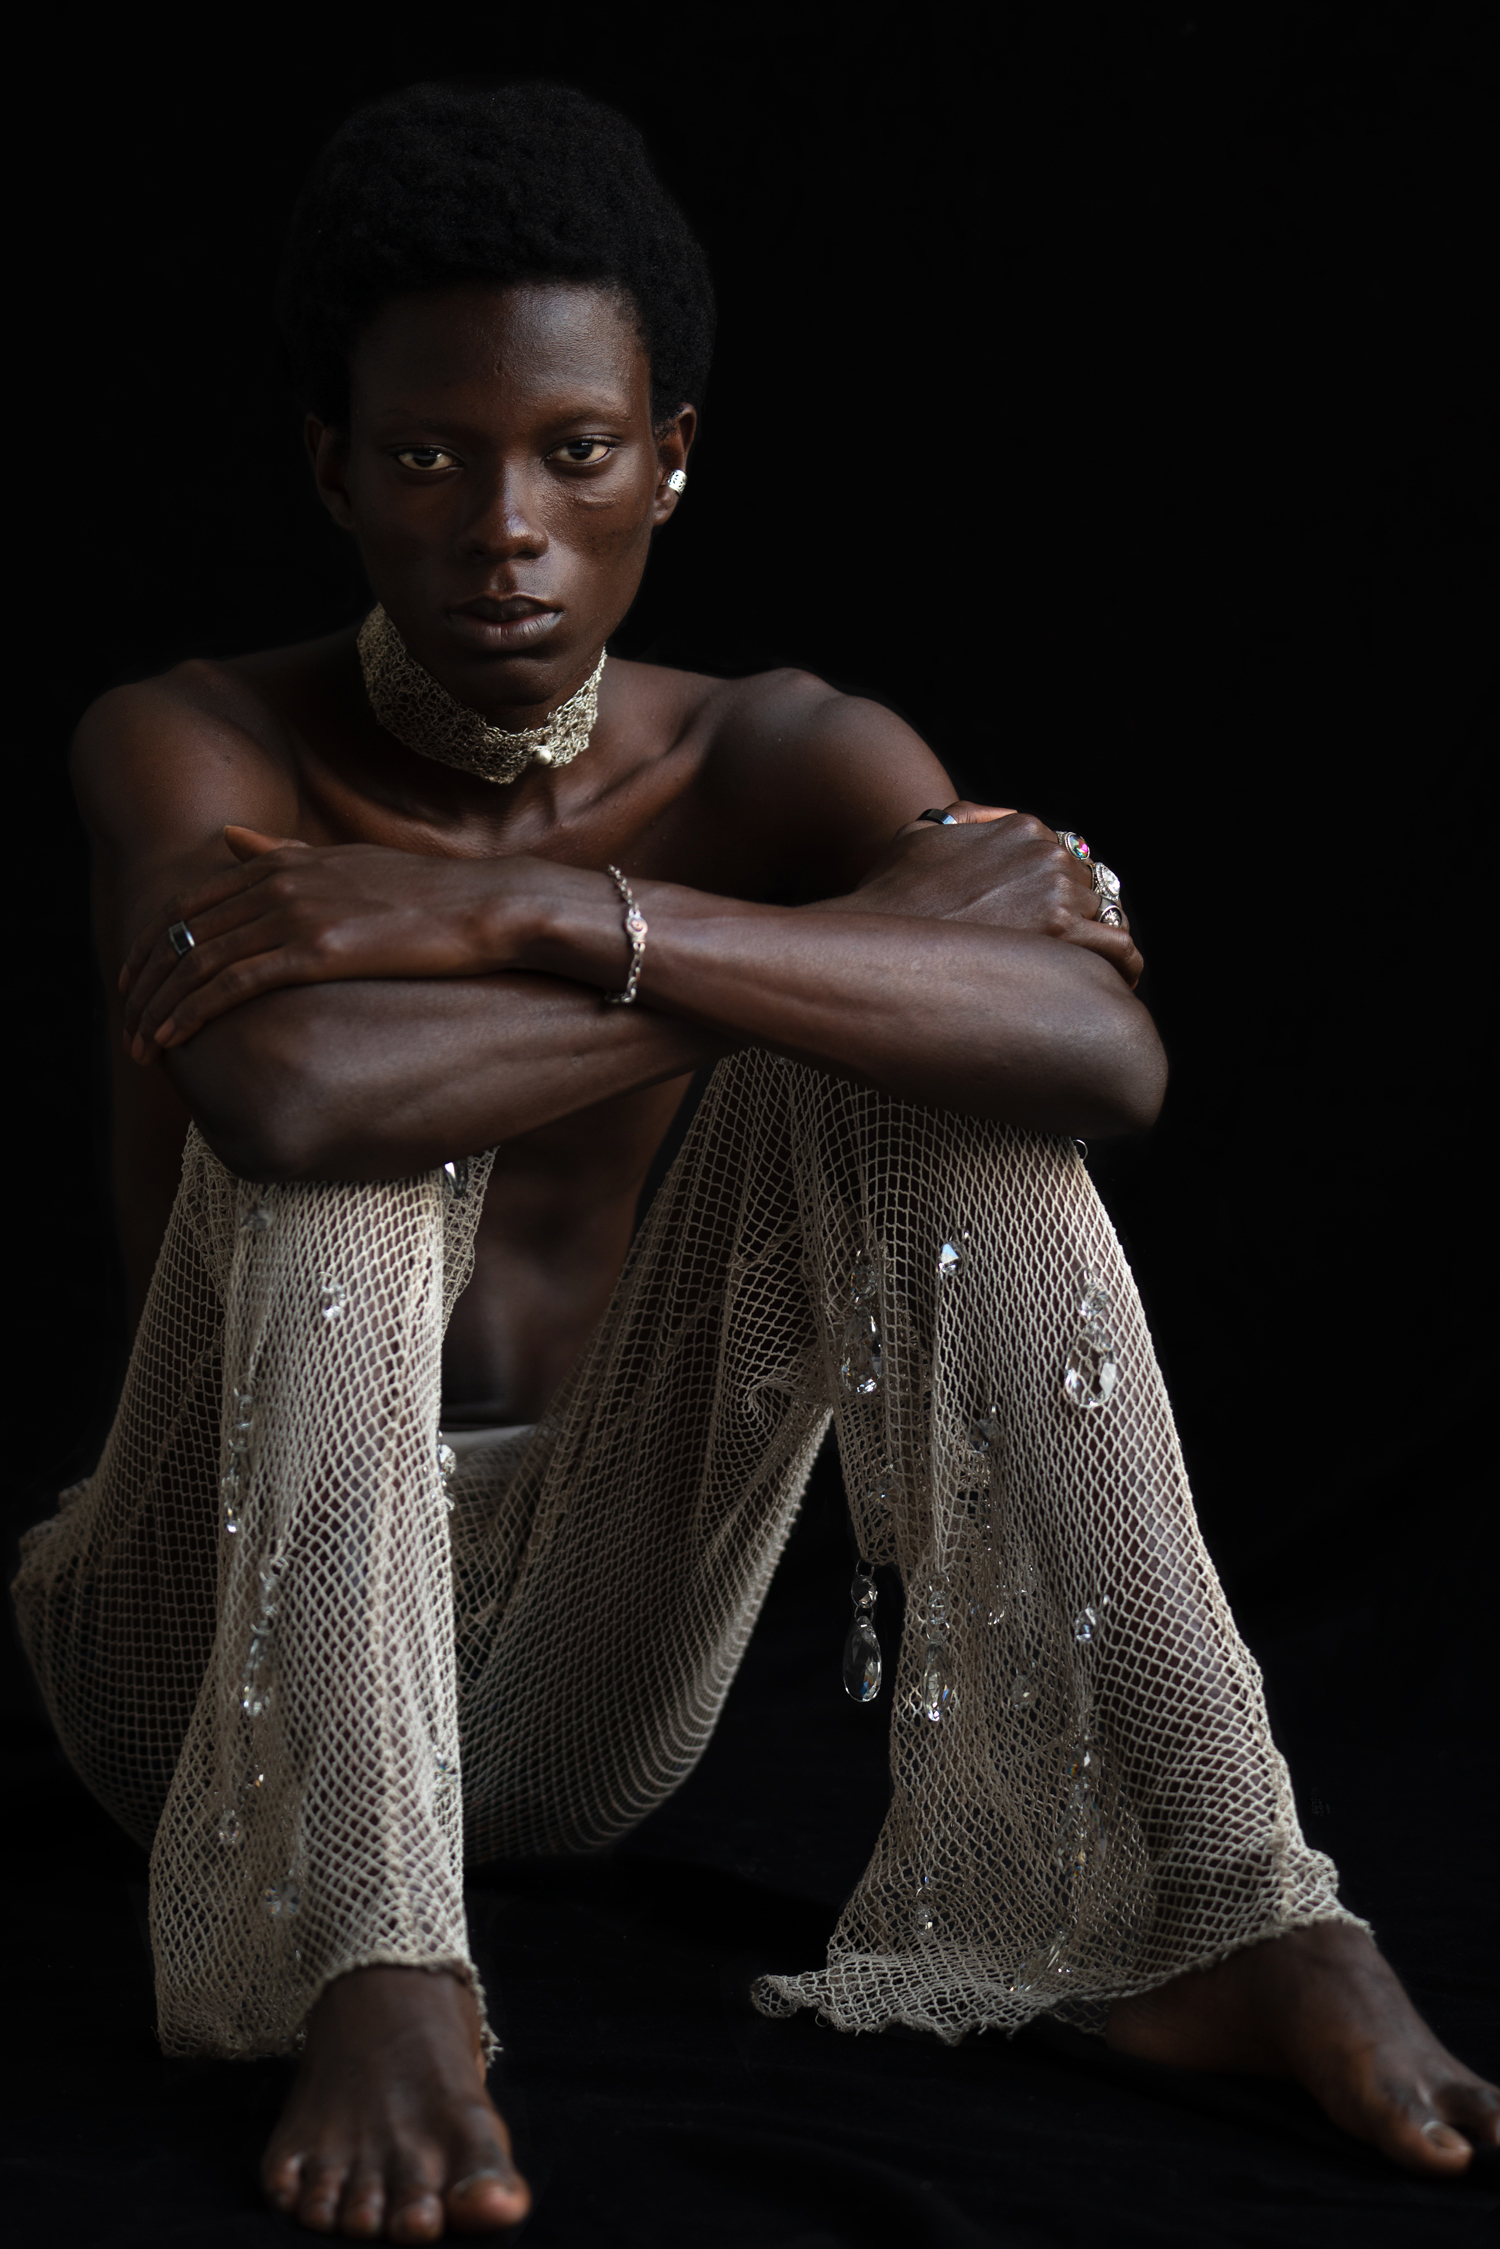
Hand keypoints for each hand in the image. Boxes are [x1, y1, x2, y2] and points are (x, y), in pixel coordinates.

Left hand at [120, 825, 539, 1059]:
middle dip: (146, 982)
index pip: (191, 904)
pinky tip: (172, 1038)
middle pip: (184, 933)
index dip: (154, 945)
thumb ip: (283, 854)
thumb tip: (230, 839)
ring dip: (160, 1006)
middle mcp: (279, 882)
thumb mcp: (346, 863)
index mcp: (282, 864)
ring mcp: (296, 914)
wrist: (489, 906)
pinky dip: (193, 1011)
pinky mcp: (318, 951)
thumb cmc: (429, 894)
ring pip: (199, 961)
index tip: (135, 982)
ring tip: (139, 1045)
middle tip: (125, 1022)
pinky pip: (234, 983)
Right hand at [839, 804, 1143, 986]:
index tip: (1052, 934)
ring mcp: (1057, 891)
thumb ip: (964, 823)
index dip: (1064, 902)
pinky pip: (1120, 952)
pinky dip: (1120, 972)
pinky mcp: (1060, 934)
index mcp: (1024, 829)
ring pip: (1107, 923)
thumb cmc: (887, 899)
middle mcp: (1047, 853)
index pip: (1072, 865)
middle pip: (1091, 895)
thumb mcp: (920, 836)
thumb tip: (988, 822)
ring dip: (1096, 954)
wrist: (871, 943)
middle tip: (1062, 967)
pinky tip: (1101, 995)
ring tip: (1080, 988)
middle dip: (1079, 927)